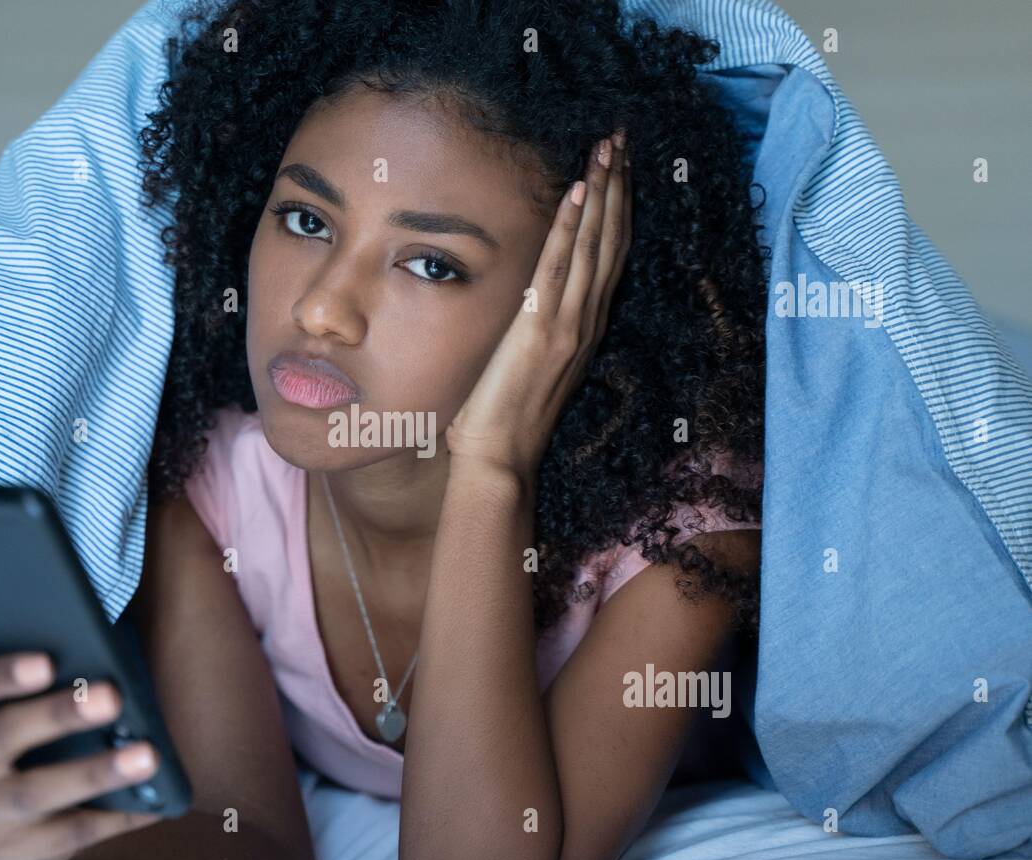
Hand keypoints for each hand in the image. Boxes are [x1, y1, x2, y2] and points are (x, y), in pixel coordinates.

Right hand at [0, 652, 162, 859]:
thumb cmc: (22, 743)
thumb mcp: (12, 710)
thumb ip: (43, 687)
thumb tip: (103, 667)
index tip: (47, 662)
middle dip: (57, 716)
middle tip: (112, 697)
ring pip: (32, 795)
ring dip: (94, 773)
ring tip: (146, 756)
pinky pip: (63, 836)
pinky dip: (112, 816)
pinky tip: (150, 801)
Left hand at [445, 131, 631, 481]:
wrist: (499, 460)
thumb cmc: (505, 419)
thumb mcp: (532, 365)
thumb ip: (541, 331)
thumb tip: (533, 303)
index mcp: (585, 327)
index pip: (610, 255)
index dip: (618, 208)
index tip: (619, 166)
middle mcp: (586, 320)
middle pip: (612, 240)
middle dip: (618, 185)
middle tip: (622, 137)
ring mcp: (568, 324)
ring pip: (595, 245)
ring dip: (603, 192)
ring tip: (609, 147)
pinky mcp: (541, 329)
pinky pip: (560, 267)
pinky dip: (573, 228)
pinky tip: (579, 191)